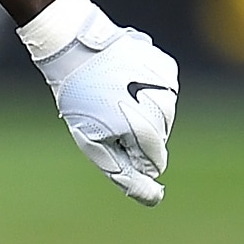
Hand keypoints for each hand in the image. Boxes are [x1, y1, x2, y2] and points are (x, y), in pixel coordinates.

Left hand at [23, 0, 177, 205]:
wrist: (75, 46)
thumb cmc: (78, 96)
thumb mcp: (92, 141)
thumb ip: (123, 172)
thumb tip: (154, 197)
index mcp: (144, 126)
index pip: (154, 162)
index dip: (131, 156)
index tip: (111, 138)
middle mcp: (164, 105)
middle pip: (160, 139)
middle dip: (137, 135)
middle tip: (107, 113)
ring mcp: (168, 83)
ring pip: (164, 115)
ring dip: (143, 112)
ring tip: (114, 93)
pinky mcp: (167, 66)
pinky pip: (163, 91)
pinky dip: (147, 90)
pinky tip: (125, 79)